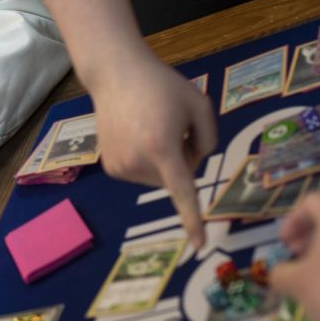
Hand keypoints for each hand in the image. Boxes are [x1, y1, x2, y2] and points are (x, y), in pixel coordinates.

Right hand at [89, 53, 215, 247]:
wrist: (115, 74)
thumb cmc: (162, 85)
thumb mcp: (200, 104)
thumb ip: (209, 139)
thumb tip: (193, 165)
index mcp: (162, 147)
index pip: (182, 191)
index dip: (193, 220)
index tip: (199, 245)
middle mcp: (137, 162)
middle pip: (176, 178)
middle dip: (181, 159)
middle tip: (170, 126)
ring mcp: (120, 166)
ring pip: (158, 178)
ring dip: (163, 159)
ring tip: (151, 127)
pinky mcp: (110, 167)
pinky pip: (142, 173)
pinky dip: (146, 159)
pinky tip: (137, 134)